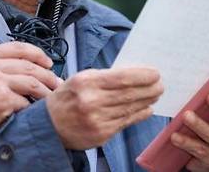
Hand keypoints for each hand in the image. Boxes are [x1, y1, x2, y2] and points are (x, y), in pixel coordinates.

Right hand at [0, 42, 62, 148]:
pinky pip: (25, 100)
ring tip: (52, 95)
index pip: (17, 47)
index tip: (47, 61)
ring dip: (45, 90)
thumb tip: (17, 67)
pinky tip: (32, 110)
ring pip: (32, 81)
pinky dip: (30, 106)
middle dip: (47, 73)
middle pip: (28, 64)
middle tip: (55, 81)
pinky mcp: (0, 99)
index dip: (37, 53)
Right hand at [46, 67, 163, 149]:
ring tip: (156, 94)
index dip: (142, 76)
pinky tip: (147, 108)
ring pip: (129, 108)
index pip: (121, 78)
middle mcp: (91, 102)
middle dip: (149, 88)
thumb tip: (133, 75)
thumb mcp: (81, 79)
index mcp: (86, 83)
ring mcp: (96, 120)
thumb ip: (105, 77)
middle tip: (160, 84)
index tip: (155, 73)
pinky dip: (139, 114)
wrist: (49, 125)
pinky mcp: (101, 135)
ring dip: (147, 100)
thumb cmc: (67, 97)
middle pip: (129, 94)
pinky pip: (125, 122)